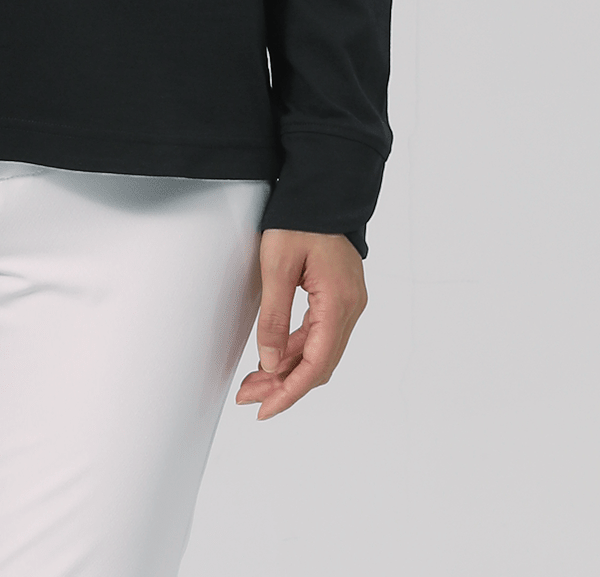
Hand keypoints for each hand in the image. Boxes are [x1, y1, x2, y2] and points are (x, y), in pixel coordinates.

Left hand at [234, 228, 365, 419]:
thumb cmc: (298, 220)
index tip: (265, 410)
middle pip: (319, 363)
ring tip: (253, 384)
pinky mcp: (339, 297)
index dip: (290, 392)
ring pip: (319, 352)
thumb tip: (270, 363)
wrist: (320, 189)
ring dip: (288, 370)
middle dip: (284, 386)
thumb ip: (274, 318)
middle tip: (249, 399)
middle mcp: (350, 307)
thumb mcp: (277, 267)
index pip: (317, 363)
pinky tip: (273, 359)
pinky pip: (319, 334)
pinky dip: (295, 350)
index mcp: (339, 301)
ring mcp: (348, 303)